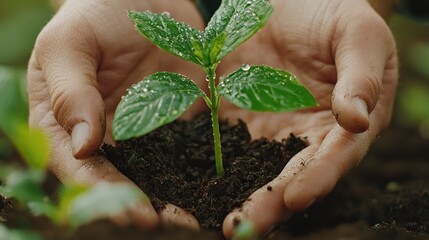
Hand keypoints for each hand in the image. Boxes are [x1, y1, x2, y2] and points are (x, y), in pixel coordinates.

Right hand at [27, 0, 205, 227]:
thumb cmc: (95, 13)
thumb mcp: (71, 43)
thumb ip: (71, 92)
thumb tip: (84, 146)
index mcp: (65, 124)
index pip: (80, 170)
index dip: (105, 196)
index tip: (136, 215)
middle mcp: (103, 138)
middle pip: (120, 183)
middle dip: (146, 209)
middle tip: (177, 229)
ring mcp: (141, 133)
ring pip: (155, 176)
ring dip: (175, 201)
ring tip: (200, 222)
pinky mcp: (174, 123)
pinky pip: (185, 152)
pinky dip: (198, 174)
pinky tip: (217, 190)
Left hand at [219, 0, 397, 236]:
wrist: (286, 2)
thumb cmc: (331, 15)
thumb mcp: (357, 34)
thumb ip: (361, 76)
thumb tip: (358, 120)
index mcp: (342, 124)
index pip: (334, 157)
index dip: (318, 178)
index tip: (295, 197)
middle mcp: (304, 137)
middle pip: (290, 177)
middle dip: (268, 204)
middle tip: (242, 227)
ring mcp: (268, 132)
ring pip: (254, 171)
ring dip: (236, 196)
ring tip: (216, 220)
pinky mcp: (237, 121)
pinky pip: (223, 146)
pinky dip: (209, 167)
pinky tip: (190, 185)